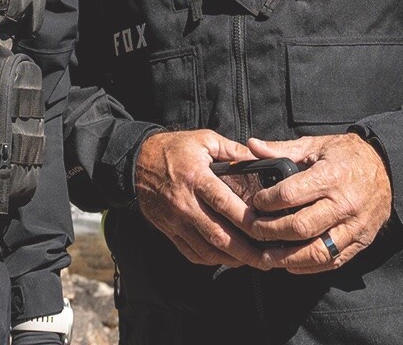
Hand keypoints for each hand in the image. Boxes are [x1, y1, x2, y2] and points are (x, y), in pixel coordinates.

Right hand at [132, 130, 267, 268]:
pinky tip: (226, 258)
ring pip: (206, 249)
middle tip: (265, 259)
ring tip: (251, 262)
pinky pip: (191, 252)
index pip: (224, 203)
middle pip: (218, 234)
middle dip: (244, 251)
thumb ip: (232, 150)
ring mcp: (175, 220)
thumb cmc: (172, 149)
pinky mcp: (169, 230)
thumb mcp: (203, 140)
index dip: (246, 220)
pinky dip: (211, 260)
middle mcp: (185, 203)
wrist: (136, 162)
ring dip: (230, 259)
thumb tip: (259, 158)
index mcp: (196, 178)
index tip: (265, 230)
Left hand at [234, 134, 391, 273]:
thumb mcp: (317, 145)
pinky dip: (309, 267)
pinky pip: (333, 261)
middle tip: (253, 229)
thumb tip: (252, 146)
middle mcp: (344, 204)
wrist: (389, 169)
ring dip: (287, 257)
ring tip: (266, 256)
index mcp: (331, 176)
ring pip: (316, 251)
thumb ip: (283, 149)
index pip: (289, 195)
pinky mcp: (361, 241)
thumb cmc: (349, 156)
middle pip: (300, 226)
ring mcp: (354, 226)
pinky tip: (290, 264)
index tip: (254, 203)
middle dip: (270, 231)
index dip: (266, 201)